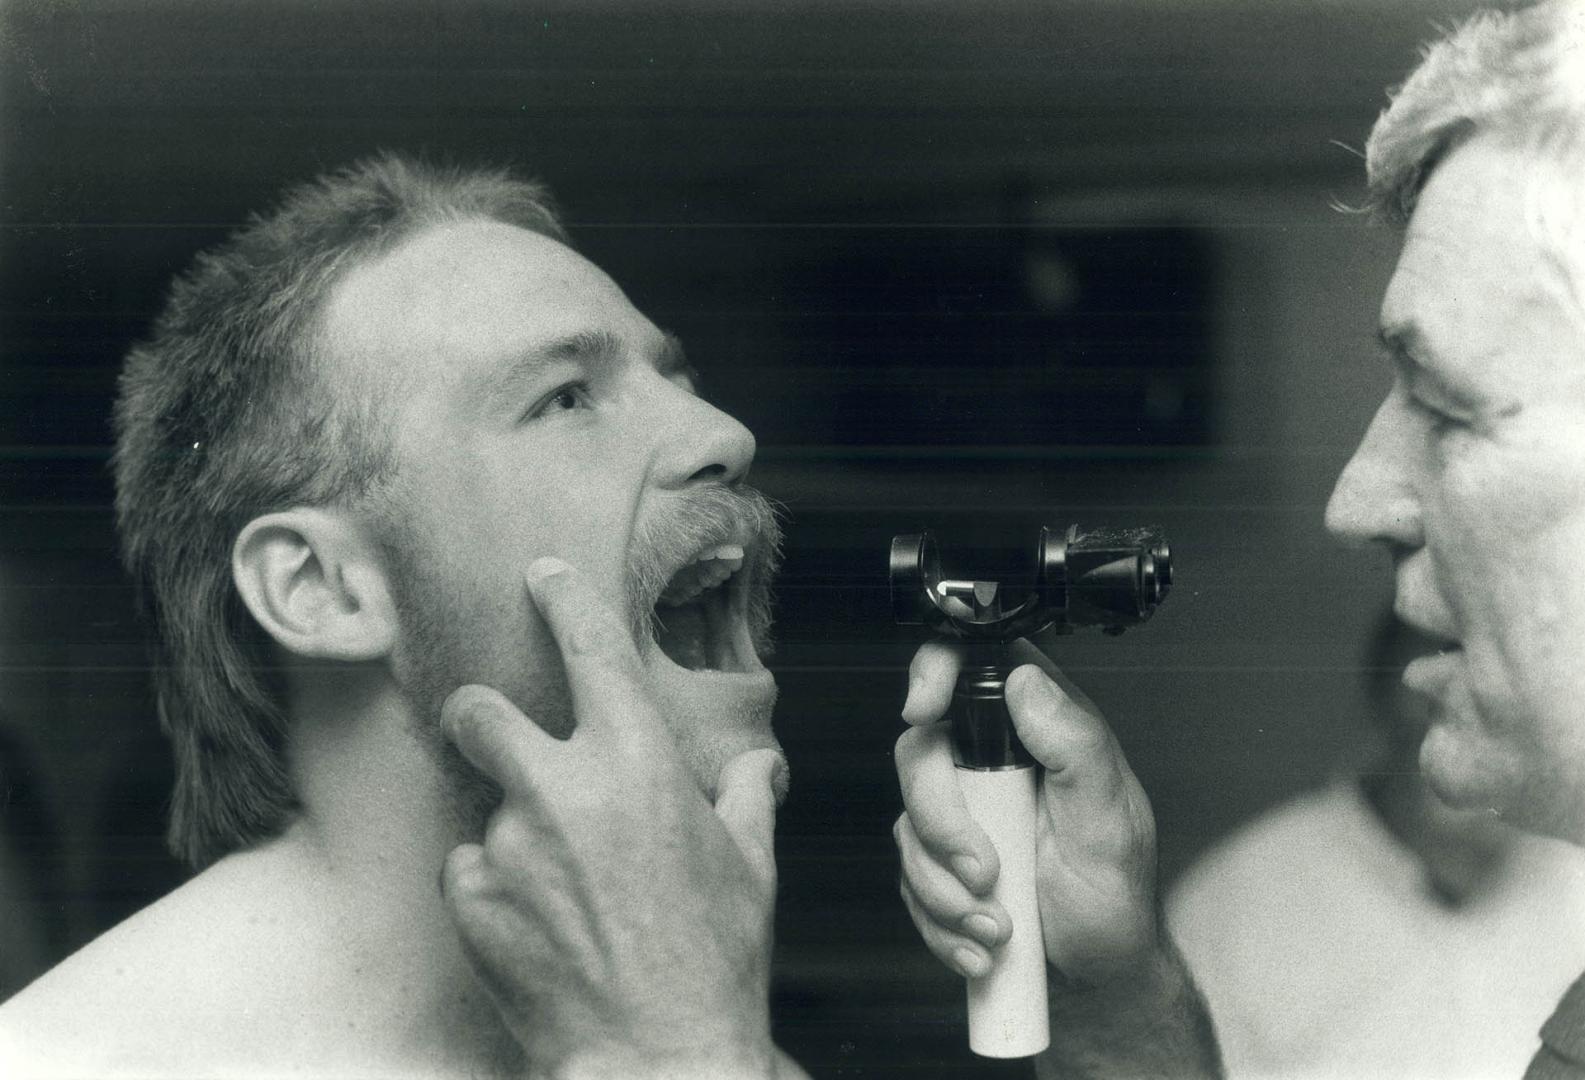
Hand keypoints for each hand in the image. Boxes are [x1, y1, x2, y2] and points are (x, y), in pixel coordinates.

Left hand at [440, 556, 784, 1079]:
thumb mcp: (750, 865)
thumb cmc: (711, 959)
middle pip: (479, 711)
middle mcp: (562, 790)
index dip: (561, 599)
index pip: (588, 647)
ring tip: (562, 886)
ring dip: (514, 830)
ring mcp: (507, 846)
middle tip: (497, 733)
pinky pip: (467, 870)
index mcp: (637, 763)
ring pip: (486, 806)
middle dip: (480, 714)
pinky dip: (492, 885)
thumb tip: (758, 771)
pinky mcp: (471, 900)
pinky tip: (536, 921)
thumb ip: (745, 800)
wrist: (656, 1051)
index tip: (543, 577)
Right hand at [893, 638, 1159, 987]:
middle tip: (986, 872)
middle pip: (920, 754)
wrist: (1098, 969)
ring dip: (945, 888)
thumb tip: (1027, 681)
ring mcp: (962, 810)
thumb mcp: (1110, 818)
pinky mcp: (940, 857)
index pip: (973, 666)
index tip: (924, 710)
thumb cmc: (1116, 893)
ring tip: (999, 922)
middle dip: (942, 824)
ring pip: (907, 824)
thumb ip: (1075, 743)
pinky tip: (981, 938)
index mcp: (1039, 730)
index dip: (935, 671)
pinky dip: (940, 918)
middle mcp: (993, 762)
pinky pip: (908, 877)